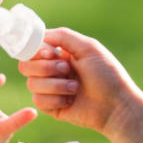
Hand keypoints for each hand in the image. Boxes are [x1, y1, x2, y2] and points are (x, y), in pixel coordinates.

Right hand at [18, 27, 138, 135]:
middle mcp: (53, 70)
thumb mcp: (88, 48)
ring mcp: (51, 89)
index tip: (51, 54)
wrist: (116, 105)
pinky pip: (38, 101)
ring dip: (55, 85)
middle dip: (45, 68)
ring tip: (75, 87)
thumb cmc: (107, 74)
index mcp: (61, 54)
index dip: (36, 51)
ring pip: (32, 83)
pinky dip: (55, 99)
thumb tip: (41, 35)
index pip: (33, 49)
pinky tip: (71, 101)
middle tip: (66, 70)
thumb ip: (63, 37)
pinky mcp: (52, 107)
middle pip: (26, 66)